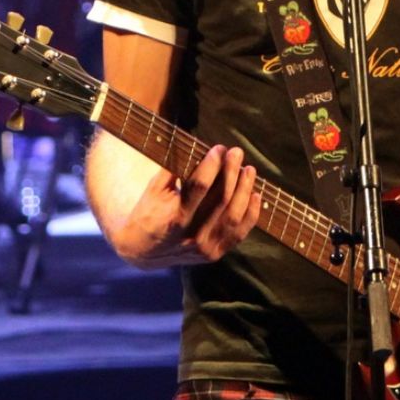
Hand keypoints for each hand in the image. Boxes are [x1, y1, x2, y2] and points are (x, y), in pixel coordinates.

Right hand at [111, 144, 261, 269]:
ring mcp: (204, 247)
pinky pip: (239, 233)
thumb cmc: (149, 211)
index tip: (219, 149)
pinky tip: (255, 194)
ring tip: (249, 170)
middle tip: (237, 152)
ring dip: (245, 189)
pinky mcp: (214, 253)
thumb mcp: (154, 188)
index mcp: (173, 217)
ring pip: (234, 216)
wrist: (143, 249)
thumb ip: (175, 168)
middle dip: (232, 172)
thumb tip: (199, 145)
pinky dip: (251, 213)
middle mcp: (190, 235)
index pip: (199, 186)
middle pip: (221, 199)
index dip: (212, 165)